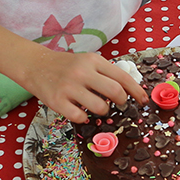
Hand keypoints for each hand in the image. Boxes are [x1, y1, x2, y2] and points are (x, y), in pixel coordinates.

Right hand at [25, 48, 147, 124]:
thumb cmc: (67, 66)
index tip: (143, 100)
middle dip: (122, 101)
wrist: (36, 65)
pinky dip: (84, 118)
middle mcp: (82, 72)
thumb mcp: (88, 61)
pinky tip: (81, 112)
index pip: (123, 77)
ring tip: (97, 107)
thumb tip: (129, 91)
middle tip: (119, 104)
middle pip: (115, 92)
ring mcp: (69, 87)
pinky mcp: (57, 101)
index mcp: (94, 61)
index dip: (137, 91)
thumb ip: (106, 73)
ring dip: (103, 111)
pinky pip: (80, 117)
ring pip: (100, 107)